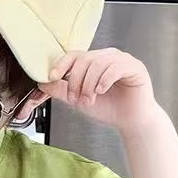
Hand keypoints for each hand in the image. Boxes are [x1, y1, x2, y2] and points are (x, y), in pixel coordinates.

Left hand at [38, 48, 159, 131]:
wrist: (129, 121)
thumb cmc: (108, 108)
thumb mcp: (79, 99)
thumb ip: (61, 90)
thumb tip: (43, 83)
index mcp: (94, 61)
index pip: (75, 55)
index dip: (62, 64)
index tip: (52, 77)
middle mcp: (108, 57)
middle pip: (84, 60)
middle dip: (75, 81)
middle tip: (75, 99)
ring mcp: (122, 60)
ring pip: (98, 64)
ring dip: (88, 85)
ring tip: (89, 100)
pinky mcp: (135, 67)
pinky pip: (115, 67)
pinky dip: (104, 80)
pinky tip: (100, 91)